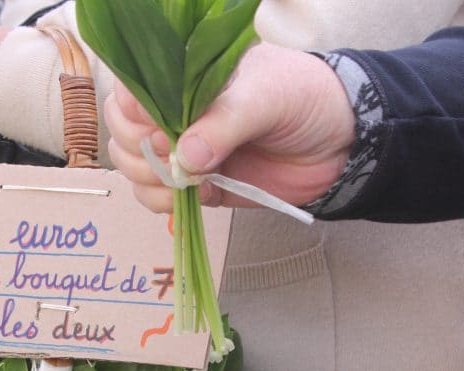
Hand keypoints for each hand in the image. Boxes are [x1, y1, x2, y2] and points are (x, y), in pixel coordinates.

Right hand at [105, 43, 355, 212]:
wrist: (340, 143)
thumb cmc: (305, 99)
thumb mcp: (266, 98)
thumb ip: (224, 124)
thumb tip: (185, 158)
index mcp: (183, 75)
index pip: (130, 91)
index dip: (136, 117)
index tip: (165, 133)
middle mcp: (174, 111)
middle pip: (122, 135)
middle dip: (142, 154)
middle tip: (181, 161)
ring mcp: (182, 150)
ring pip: (134, 170)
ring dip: (152, 182)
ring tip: (193, 182)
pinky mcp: (195, 184)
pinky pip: (158, 197)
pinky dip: (167, 203)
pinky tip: (202, 195)